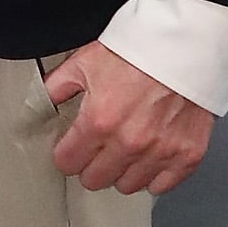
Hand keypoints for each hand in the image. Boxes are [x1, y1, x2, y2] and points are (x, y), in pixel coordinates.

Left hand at [44, 41, 212, 196]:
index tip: (71, 147)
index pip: (67, 163)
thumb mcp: (85, 61)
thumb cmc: (140, 47)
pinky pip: (162, 185)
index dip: (66, 154)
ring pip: (127, 186)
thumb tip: (40, 103)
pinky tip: (149, 158)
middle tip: (98, 147)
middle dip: (91, 164)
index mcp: (99, 120)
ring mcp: (160, 151)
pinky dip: (154, 175)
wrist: (187, 40)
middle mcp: (129, 142)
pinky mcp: (187, 153)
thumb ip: (57, 87)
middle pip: (94, 180)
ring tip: (125, 151)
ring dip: (122, 171)